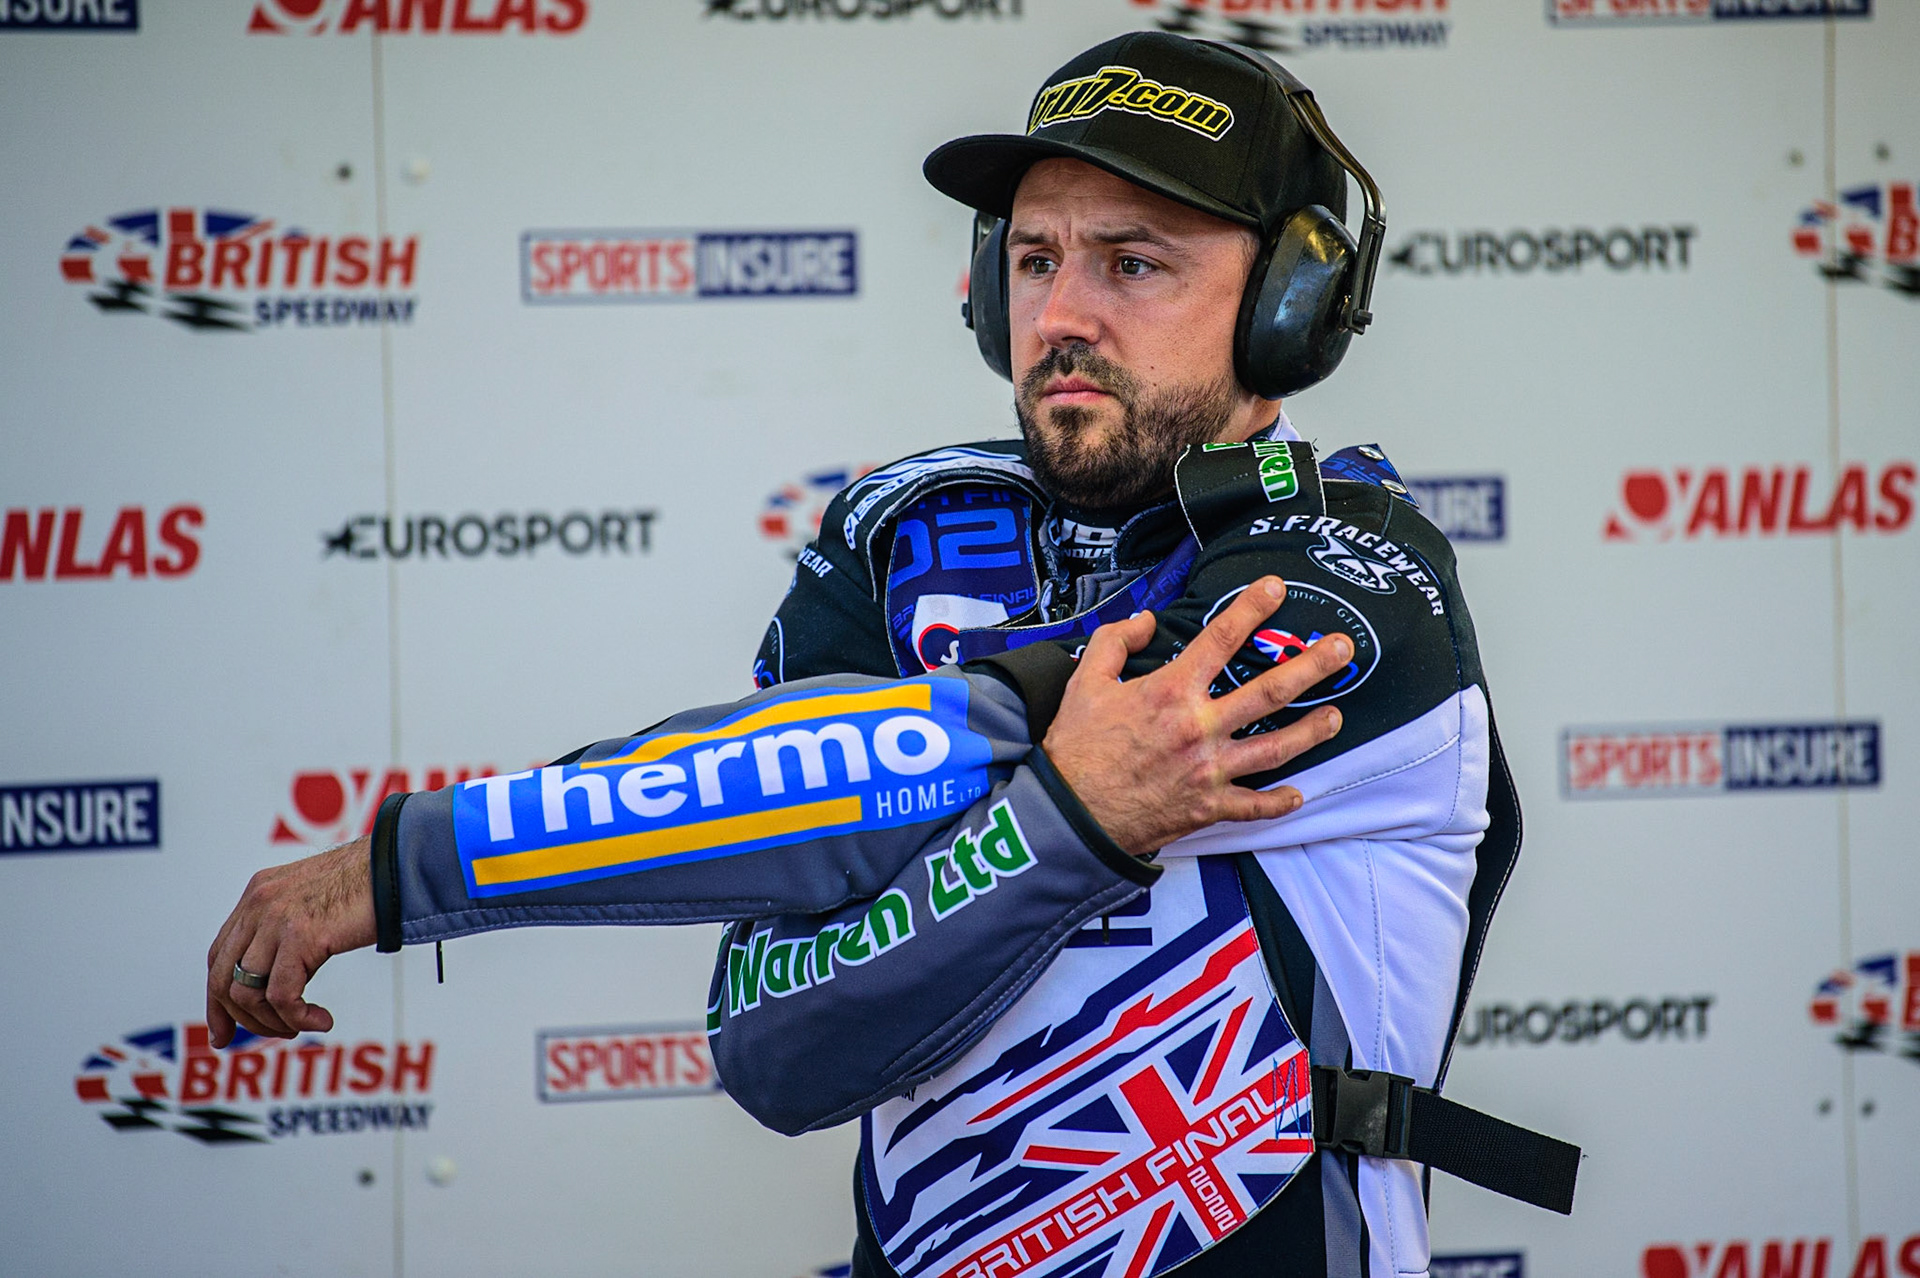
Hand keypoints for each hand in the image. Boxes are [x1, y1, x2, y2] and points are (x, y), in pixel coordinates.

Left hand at [205, 836, 377, 1046]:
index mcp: (259, 893)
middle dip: (241, 1019)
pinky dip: (298, 1018)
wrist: (399, 865)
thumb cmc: (370, 886)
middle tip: (275, 1034)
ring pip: (247, 993)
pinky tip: (323, 1020)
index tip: (225, 1032)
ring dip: (274, 1022)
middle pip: (223, 978)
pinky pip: (282, 996)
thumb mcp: (314, 904)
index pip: (219, 956)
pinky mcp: (300, 935)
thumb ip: (288, 930)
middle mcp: (259, 903)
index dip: (218, 1000)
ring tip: (304, 1025)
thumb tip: (280, 977)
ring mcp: (276, 918)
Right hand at [1041, 576, 1349, 855]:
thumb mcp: (1084, 681)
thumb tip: (1144, 620)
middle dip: (1312, 666)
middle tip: (1343, 649)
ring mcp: (1209, 770)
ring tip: (1336, 717)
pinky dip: (1278, 802)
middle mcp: (1199, 728)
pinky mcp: (1207, 807)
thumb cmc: (1075, 749)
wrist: (1070, 814)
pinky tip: (1298, 794)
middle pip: (1269, 691)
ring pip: (1276, 748)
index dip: (1251, 607)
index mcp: (1171, 692)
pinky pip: (1253, 806)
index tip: (1275, 588)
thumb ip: (1115, 641)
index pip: (1220, 638)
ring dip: (1311, 731)